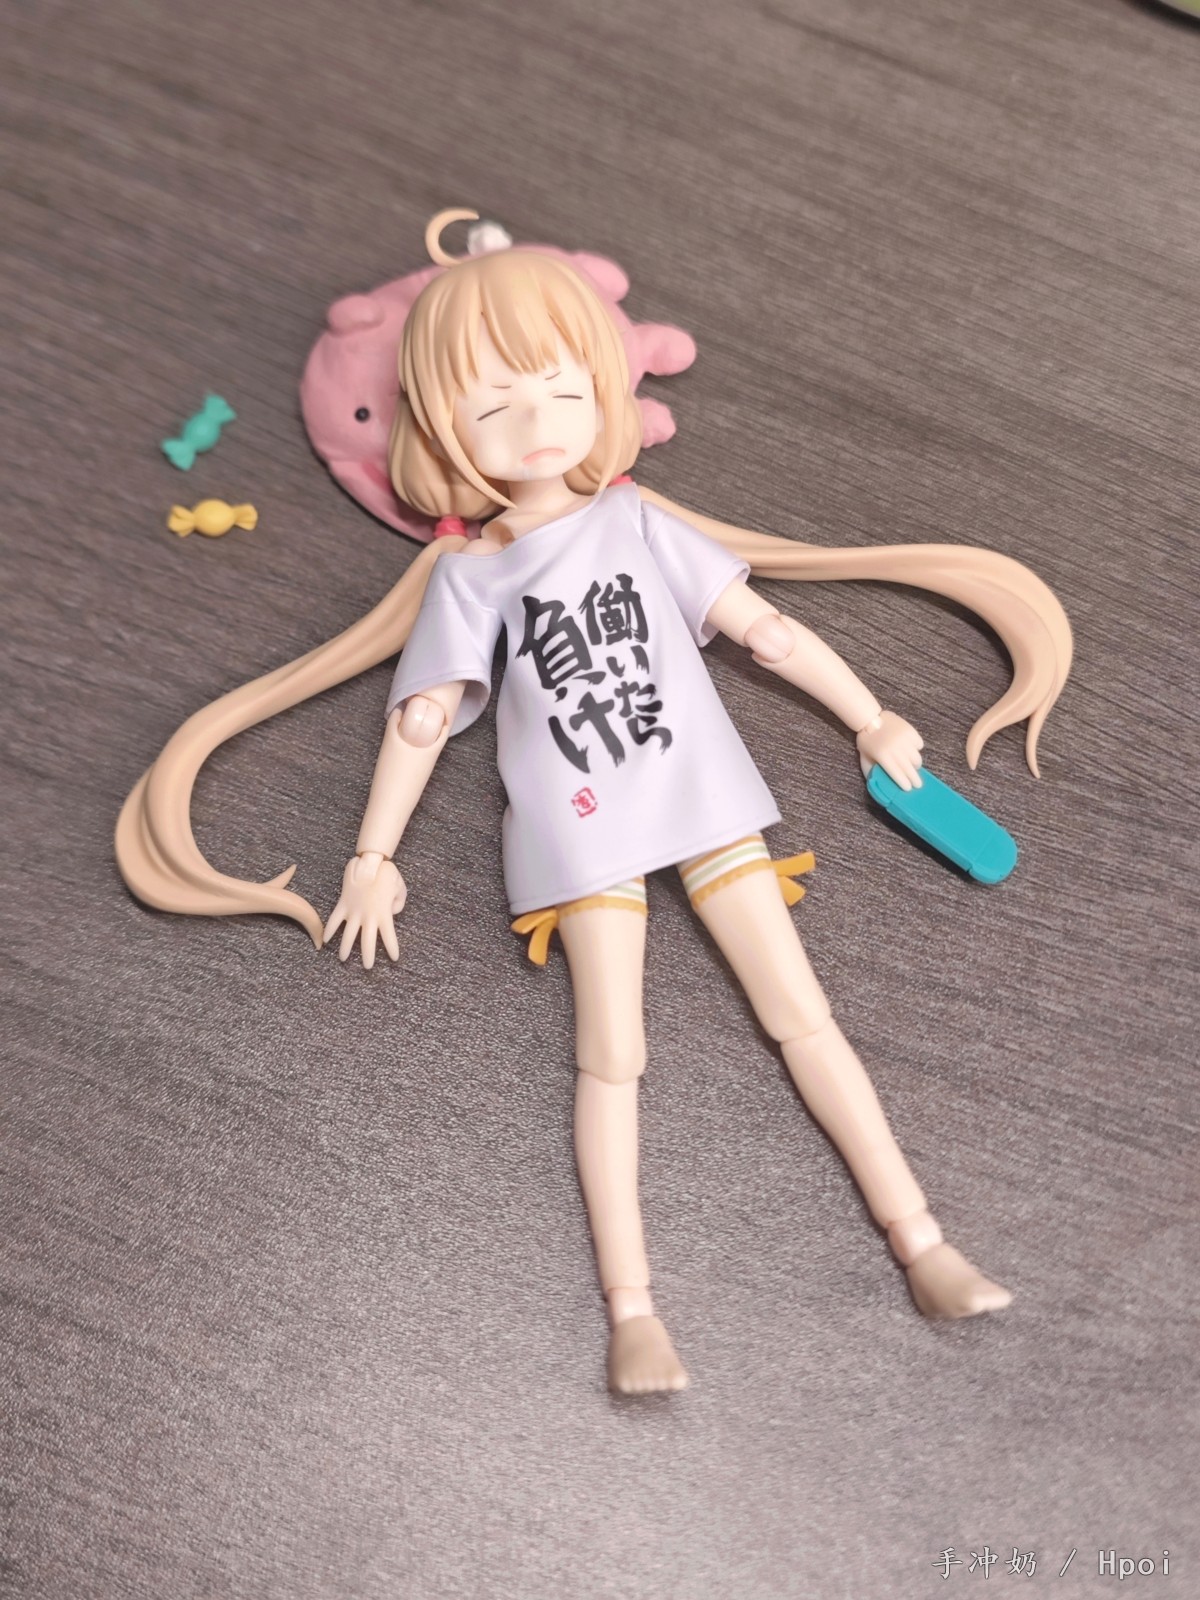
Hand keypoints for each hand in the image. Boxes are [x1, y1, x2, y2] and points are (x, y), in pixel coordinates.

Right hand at [323, 853, 407, 968]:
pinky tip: (325, 941)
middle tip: (367, 967)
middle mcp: (368, 916)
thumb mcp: (400, 888)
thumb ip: (398, 903)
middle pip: (367, 941)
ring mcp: (354, 911)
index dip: (392, 948)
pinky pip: (335, 920)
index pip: (389, 936)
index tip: (394, 959)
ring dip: (346, 948)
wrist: (370, 861)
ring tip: (343, 959)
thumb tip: (393, 912)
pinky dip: (329, 930)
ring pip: (348, 935)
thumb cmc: (388, 873)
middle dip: (367, 956)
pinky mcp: (344, 904)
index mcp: (383, 914)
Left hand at [856, 710, 924, 789]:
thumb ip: (871, 771)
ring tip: (913, 766)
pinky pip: (919, 744)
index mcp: (883, 755)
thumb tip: (879, 783)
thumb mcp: (864, 757)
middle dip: (915, 779)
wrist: (869, 718)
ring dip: (915, 764)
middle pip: (909, 768)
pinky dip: (916, 748)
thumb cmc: (866, 741)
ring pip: (916, 757)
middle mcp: (895, 748)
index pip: (897, 773)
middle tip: (918, 784)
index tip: (909, 789)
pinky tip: (912, 750)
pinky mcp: (909, 730)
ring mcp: (904, 739)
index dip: (904, 783)